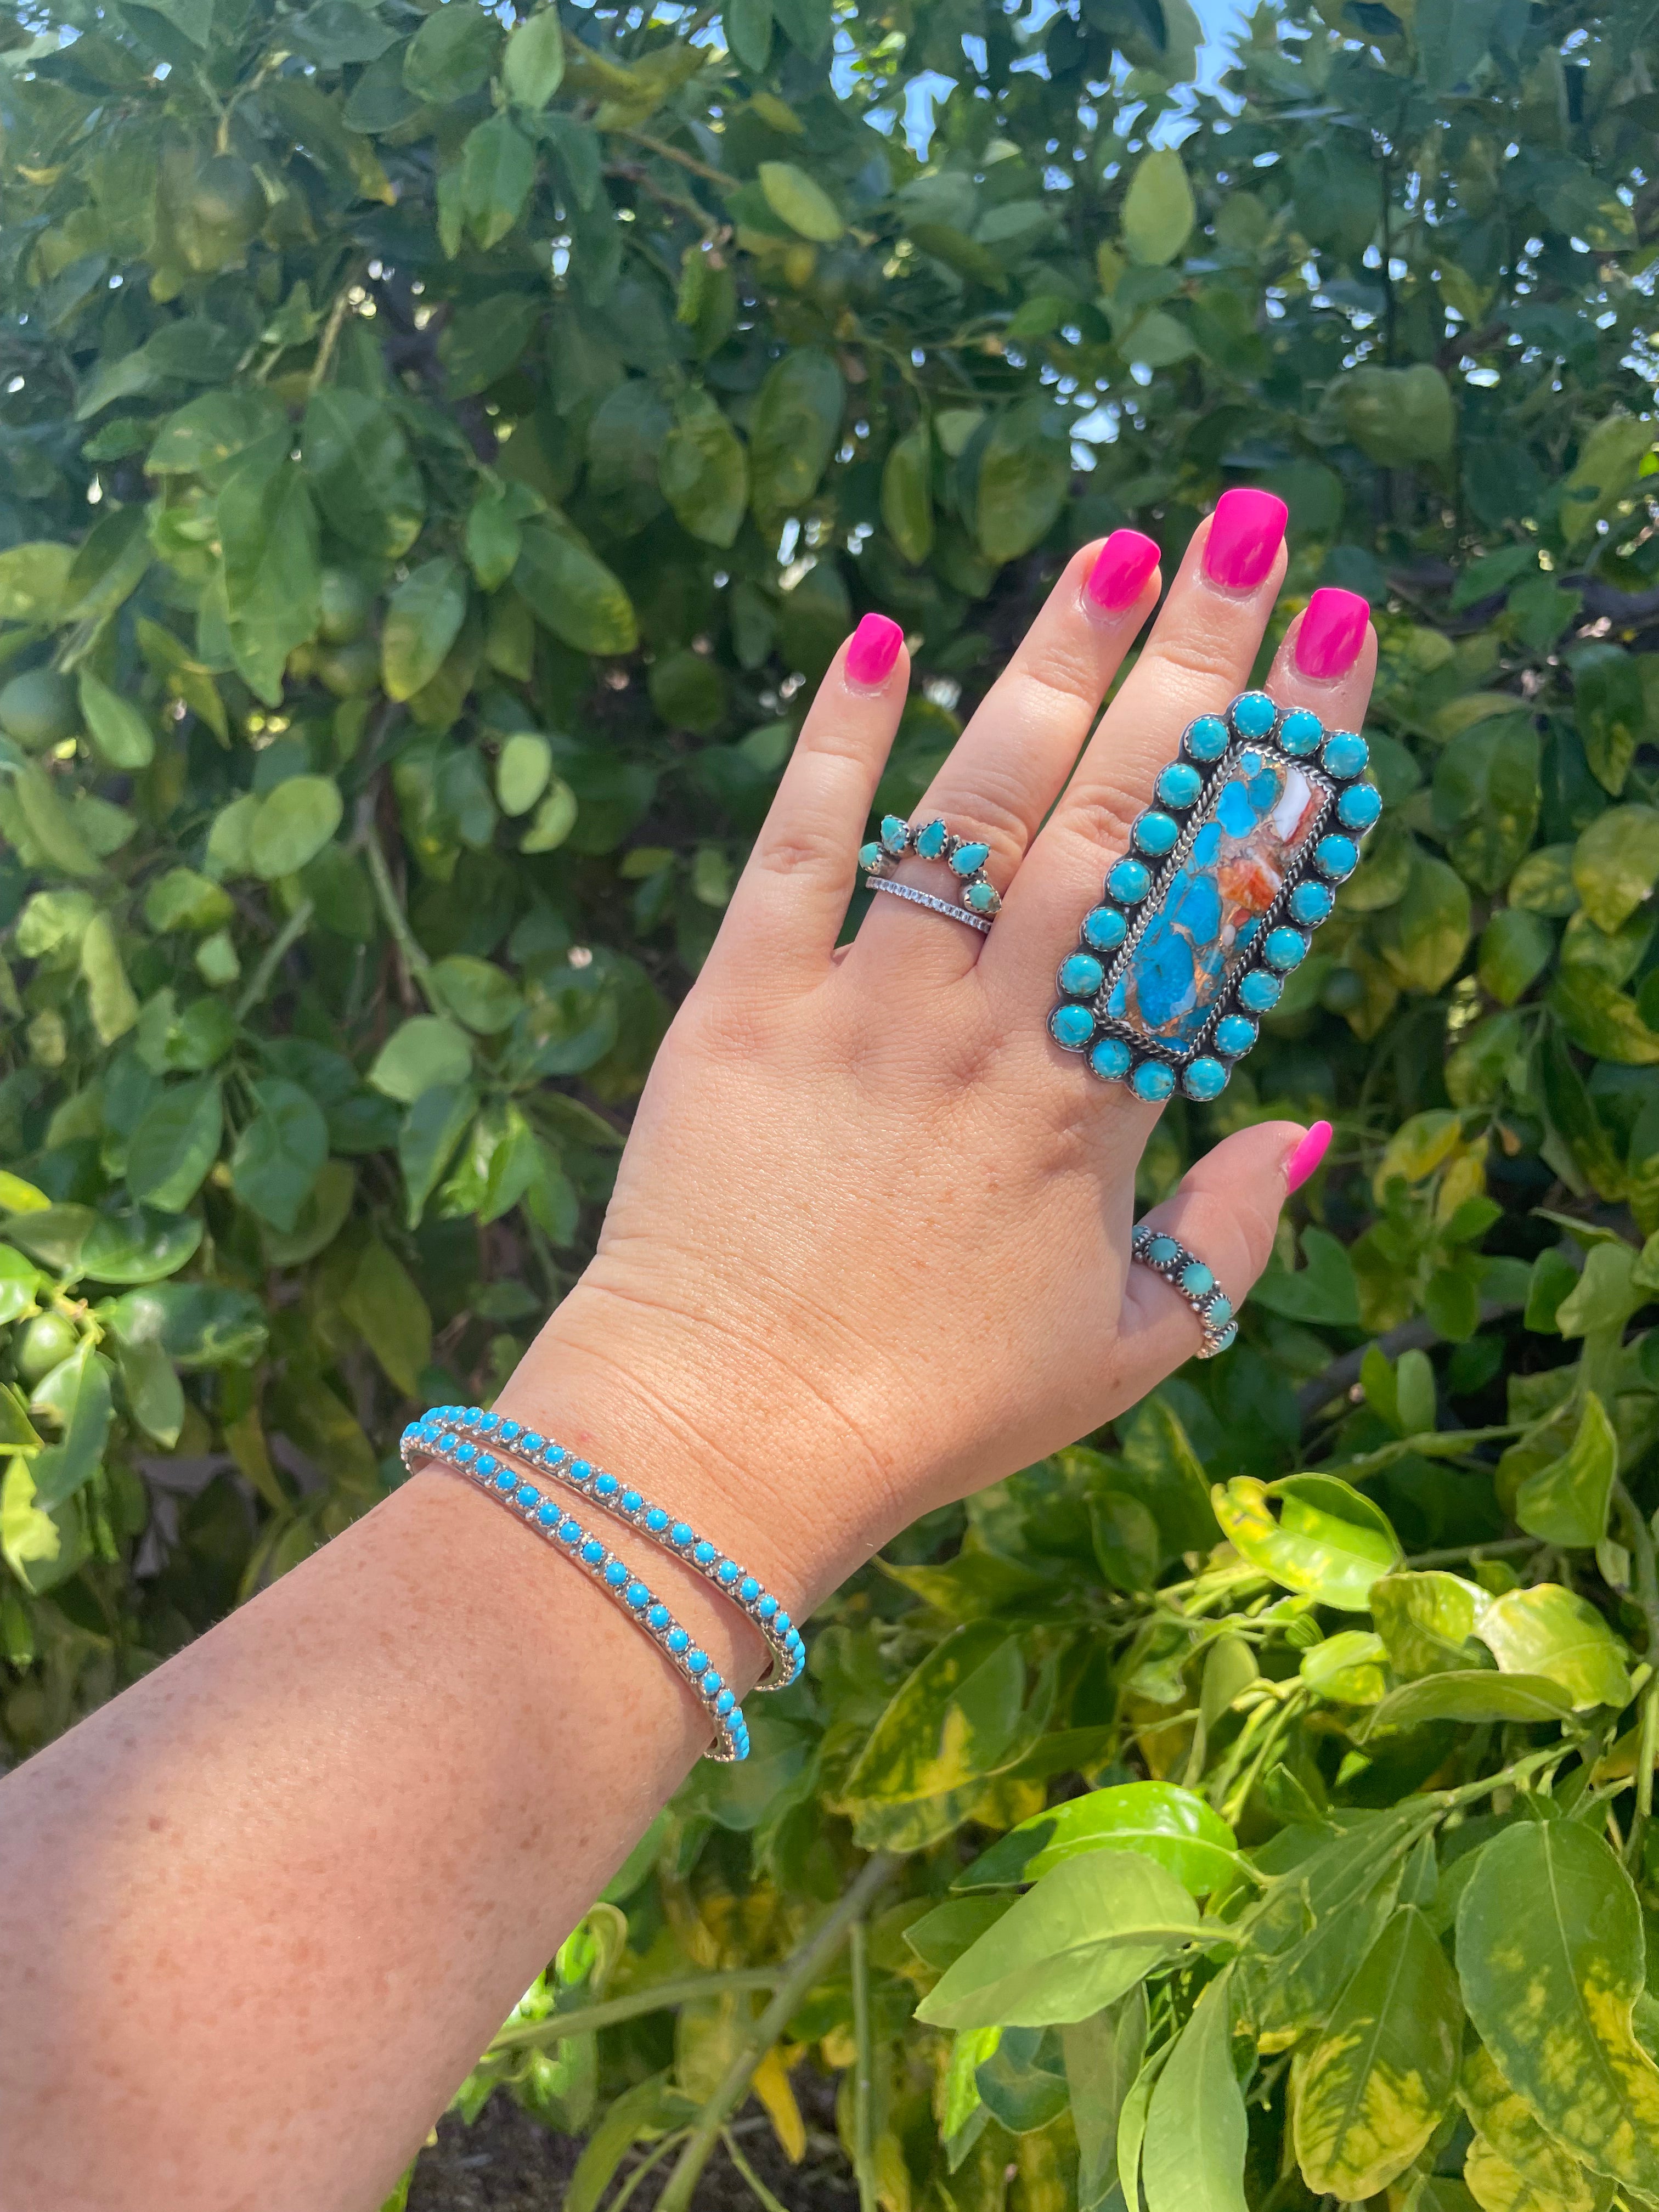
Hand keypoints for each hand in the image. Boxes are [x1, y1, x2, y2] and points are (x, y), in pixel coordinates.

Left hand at [509, 494, 1375, 1609]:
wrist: (726, 1442)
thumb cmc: (930, 1410)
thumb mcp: (1124, 1353)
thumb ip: (1230, 1238)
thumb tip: (1306, 1128)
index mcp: (1100, 1109)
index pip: (1218, 900)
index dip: (1286, 761)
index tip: (1334, 643)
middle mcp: (997, 1032)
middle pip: (1120, 815)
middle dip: (1196, 663)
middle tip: (1254, 534)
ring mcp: (866, 1008)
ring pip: (979, 804)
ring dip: (1052, 667)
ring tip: (1118, 548)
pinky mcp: (741, 1004)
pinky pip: (799, 846)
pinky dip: (838, 741)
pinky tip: (880, 637)